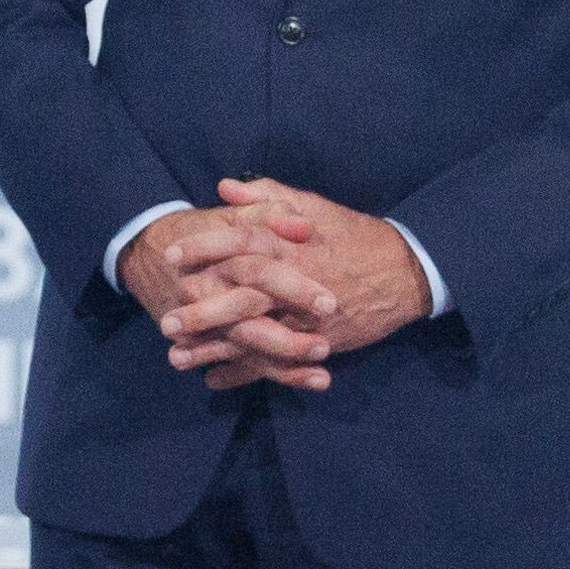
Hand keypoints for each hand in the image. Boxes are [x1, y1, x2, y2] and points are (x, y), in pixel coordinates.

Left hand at [129, 182, 430, 390]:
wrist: (404, 272)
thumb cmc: (354, 235)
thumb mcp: (313, 207)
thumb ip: (268, 197)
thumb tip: (225, 187)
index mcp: (289, 243)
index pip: (239, 242)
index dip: (204, 247)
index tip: (172, 255)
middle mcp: (293, 281)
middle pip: (241, 296)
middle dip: (202, 311)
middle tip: (165, 321)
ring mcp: (306, 316)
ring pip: (254, 335)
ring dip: (214, 349)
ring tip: (176, 358)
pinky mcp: (317, 342)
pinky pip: (276, 362)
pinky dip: (244, 373)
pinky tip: (213, 380)